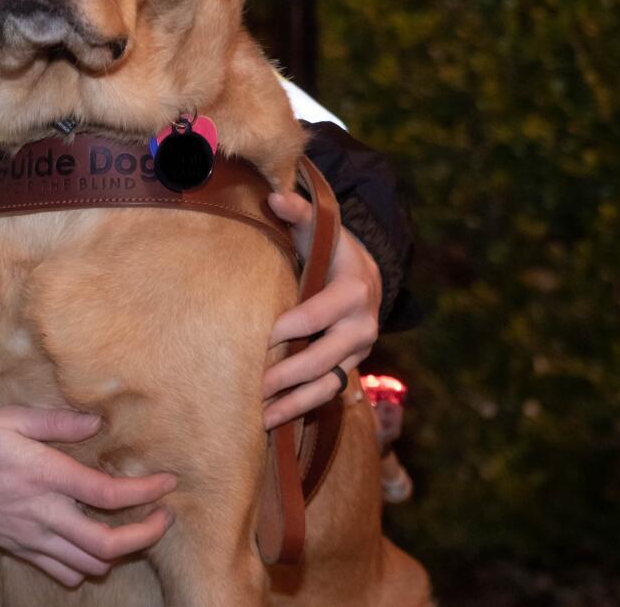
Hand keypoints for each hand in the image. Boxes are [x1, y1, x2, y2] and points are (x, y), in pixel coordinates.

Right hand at [0, 406, 177, 586]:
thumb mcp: (9, 417)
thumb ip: (56, 421)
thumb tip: (96, 423)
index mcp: (44, 475)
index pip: (106, 492)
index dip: (144, 491)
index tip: (167, 482)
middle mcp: (43, 513)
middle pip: (106, 543)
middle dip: (144, 536)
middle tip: (163, 518)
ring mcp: (32, 537)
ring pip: (88, 563)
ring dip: (117, 552)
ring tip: (132, 530)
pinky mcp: (20, 549)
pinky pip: (61, 572)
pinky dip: (84, 566)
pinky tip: (90, 547)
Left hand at [260, 192, 382, 429]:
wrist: (367, 273)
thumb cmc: (331, 248)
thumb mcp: (320, 228)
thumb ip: (298, 213)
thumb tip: (275, 197)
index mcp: (354, 290)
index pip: (318, 314)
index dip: (289, 327)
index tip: (258, 337)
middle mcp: (362, 326)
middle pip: (323, 358)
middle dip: (287, 374)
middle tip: (252, 386)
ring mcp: (358, 353)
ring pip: (328, 385)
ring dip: (293, 404)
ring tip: (258, 418)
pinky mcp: (351, 368)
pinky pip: (327, 394)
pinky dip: (300, 409)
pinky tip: (270, 423)